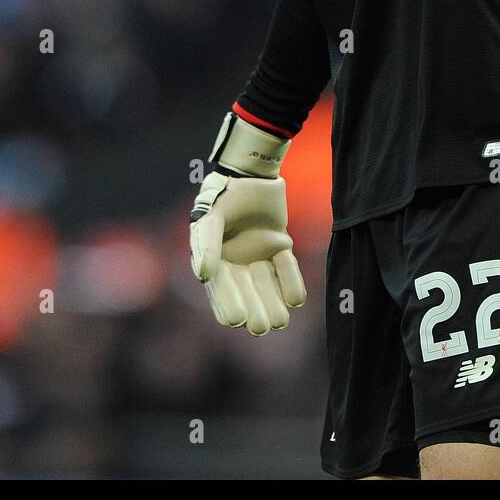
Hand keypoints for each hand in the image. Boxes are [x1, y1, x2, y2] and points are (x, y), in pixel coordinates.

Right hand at [189, 112, 306, 334]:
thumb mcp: (210, 218)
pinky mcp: (279, 243)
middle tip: (261, 328)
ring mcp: (258, 254)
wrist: (251, 171)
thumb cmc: (223, 194)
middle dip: (253, 310)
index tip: (237, 320)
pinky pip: (286, 266)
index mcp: (215, 260)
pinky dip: (291, 280)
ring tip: (280, 322)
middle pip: (246, 292)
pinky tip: (296, 299)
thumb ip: (206, 244)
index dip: (228, 304)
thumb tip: (203, 276)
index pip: (222, 289)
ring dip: (273, 303)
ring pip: (267, 285)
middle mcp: (237, 262)